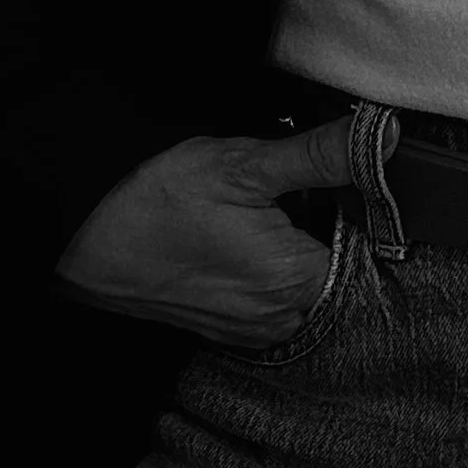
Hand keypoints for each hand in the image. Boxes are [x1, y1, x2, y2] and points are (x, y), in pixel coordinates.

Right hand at [53, 117, 357, 348]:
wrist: (84, 243)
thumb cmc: (156, 205)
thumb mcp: (244, 165)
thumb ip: (322, 154)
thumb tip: (383, 136)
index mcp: (298, 282)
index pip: (367, 245)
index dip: (354, 206)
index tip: (324, 184)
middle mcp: (284, 319)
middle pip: (335, 262)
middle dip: (319, 223)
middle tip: (276, 195)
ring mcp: (255, 331)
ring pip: (303, 279)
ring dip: (290, 246)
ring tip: (247, 219)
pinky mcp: (230, 331)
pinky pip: (272, 297)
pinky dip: (264, 268)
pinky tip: (233, 241)